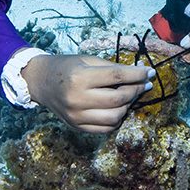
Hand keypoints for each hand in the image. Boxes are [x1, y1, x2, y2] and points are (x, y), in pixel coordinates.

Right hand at [21, 53, 155, 133]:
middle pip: (118, 99)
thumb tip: (140, 75)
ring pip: (115, 117)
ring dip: (128, 106)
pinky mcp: (77, 126)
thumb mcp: (87, 60)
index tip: (149, 71)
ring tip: (130, 95)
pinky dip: (117, 119)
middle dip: (135, 90)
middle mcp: (77, 99)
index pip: (116, 76)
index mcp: (80, 78)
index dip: (137, 74)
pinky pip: (106, 128)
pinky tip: (118, 108)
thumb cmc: (66, 67)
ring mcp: (77, 116)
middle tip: (143, 84)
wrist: (41, 82)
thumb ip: (112, 68)